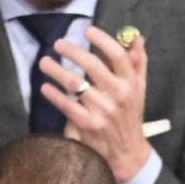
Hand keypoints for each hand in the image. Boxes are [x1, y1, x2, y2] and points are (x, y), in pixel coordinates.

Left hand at [37, 26, 150, 182]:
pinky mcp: (87, 124)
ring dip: (56, 70)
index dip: (102, 40)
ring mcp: (101, 110)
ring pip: (75, 83)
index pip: (117, 55)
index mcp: (130, 83)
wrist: (126, 152)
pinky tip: (45, 87)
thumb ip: (138, 63)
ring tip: (44, 62)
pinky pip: (67, 105)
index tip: (87, 31)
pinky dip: (54, 94)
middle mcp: (117, 94)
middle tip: (58, 43)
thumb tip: (136, 38)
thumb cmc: (130, 116)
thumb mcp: (139, 89)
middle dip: (72, 51)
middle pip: (92, 65)